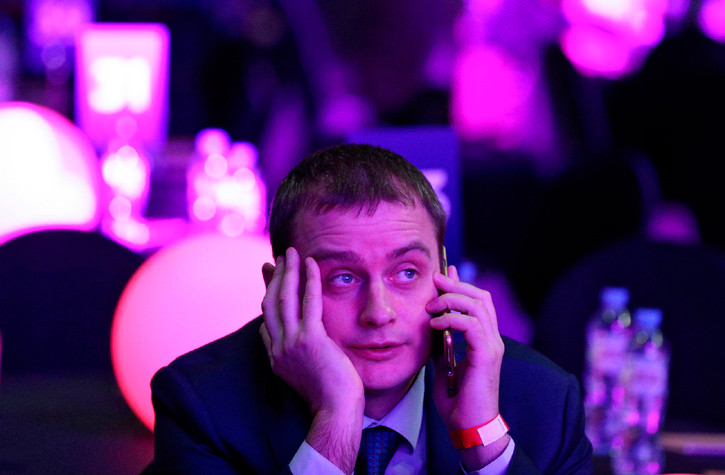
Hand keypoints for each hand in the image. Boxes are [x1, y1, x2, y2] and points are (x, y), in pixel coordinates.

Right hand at [260, 247, 363, 472]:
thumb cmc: (329, 394)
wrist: (335, 411)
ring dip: (288, 272)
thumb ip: (302, 351)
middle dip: (274, 277)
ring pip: (284, 298)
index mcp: (276, 356)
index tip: (270, 276)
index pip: (267, 318)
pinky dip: (309, 280)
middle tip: (279, 257)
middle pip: (270, 303)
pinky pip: (308, 303)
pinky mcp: (310, 340)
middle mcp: (278, 348)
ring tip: (291, 253)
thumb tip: (305, 336)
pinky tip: (311, 265)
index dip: (268, 294)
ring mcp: (291, 343)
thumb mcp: (308, 371)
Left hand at [427, 265, 508, 468]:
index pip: (478, 301)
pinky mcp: (486, 356)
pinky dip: (451, 319)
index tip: (441, 275)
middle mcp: (492, 339)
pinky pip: (471, 326)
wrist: (469, 427)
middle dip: (456, 285)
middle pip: (480, 297)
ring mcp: (492, 346)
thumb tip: (432, 322)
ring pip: (477, 306)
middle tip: (435, 280)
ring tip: (431, 306)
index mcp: (484, 339)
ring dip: (451, 300)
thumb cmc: (457, 400)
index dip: (461, 285)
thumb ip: (441, 342)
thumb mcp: (443, 363)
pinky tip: (434, 324)